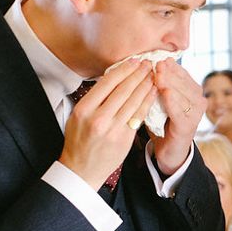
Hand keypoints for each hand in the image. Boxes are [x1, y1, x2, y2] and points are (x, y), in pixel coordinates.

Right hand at [60, 59, 155, 189]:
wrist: (81, 169)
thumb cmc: (79, 141)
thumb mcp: (77, 116)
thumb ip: (93, 99)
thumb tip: (112, 79)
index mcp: (84, 109)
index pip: (107, 83)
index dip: (123, 70)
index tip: (133, 61)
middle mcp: (98, 118)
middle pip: (123, 90)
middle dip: (137, 74)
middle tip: (148, 63)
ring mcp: (113, 129)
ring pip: (133, 102)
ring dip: (145, 86)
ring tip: (153, 74)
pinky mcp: (124, 138)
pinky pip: (139, 116)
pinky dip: (147, 102)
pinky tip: (153, 92)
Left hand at [151, 58, 207, 174]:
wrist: (169, 150)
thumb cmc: (163, 122)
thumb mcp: (161, 99)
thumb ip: (159, 84)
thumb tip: (148, 61)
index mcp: (193, 92)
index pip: (182, 74)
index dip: (170, 66)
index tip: (157, 57)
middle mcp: (199, 102)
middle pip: (184, 83)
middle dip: (170, 73)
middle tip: (157, 63)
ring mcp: (195, 115)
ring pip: (183, 95)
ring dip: (171, 84)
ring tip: (159, 75)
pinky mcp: (188, 127)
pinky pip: (180, 112)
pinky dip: (172, 102)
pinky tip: (165, 93)